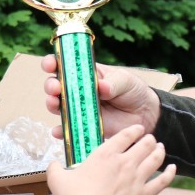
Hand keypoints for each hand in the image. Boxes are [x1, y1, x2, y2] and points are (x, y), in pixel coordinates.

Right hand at [42, 54, 161, 139]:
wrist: (143, 113)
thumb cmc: (132, 90)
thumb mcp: (125, 81)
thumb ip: (113, 83)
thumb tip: (102, 87)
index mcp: (85, 73)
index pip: (64, 65)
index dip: (53, 63)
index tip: (51, 64)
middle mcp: (77, 90)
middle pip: (55, 86)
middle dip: (51, 85)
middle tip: (56, 88)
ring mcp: (78, 108)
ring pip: (57, 106)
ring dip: (52, 104)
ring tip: (55, 104)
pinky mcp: (83, 125)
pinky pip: (68, 129)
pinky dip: (61, 130)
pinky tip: (59, 131)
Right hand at [45, 124, 175, 194]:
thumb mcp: (57, 180)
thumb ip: (55, 169)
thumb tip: (52, 165)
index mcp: (105, 155)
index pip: (125, 135)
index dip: (134, 130)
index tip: (138, 129)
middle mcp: (125, 163)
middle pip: (145, 144)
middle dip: (149, 139)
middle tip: (150, 139)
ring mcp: (137, 178)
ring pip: (155, 158)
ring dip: (159, 151)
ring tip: (161, 148)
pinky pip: (163, 181)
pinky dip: (169, 173)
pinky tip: (172, 169)